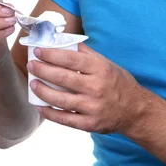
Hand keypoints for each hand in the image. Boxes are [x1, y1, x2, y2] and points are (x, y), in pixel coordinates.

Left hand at [26, 43, 147, 133]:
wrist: (134, 109)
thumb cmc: (117, 81)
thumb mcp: (106, 62)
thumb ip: (85, 53)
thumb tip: (64, 40)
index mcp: (100, 68)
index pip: (71, 58)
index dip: (52, 54)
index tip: (38, 51)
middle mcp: (96, 87)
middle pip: (63, 78)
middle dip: (43, 70)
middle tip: (31, 65)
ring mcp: (92, 107)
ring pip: (61, 100)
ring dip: (43, 91)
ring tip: (33, 83)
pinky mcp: (90, 124)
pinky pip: (65, 119)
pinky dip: (50, 113)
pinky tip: (40, 106)